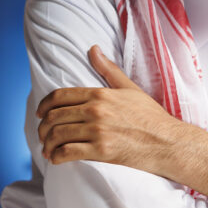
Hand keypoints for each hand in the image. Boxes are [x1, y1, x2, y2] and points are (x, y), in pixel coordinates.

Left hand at [36, 46, 207, 204]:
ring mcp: (98, 131)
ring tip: (47, 149)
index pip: (60, 96)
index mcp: (100, 94)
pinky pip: (68, 153)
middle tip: (42, 134)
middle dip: (43, 127)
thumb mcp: (130, 88)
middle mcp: (96, 110)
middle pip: (55, 116)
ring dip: (47, 143)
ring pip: (58, 135)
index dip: (44, 105)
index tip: (40, 113)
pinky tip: (56, 159)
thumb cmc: (151, 116)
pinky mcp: (102, 151)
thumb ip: (108, 69)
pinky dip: (57, 157)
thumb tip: (92, 48)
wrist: (167, 142)